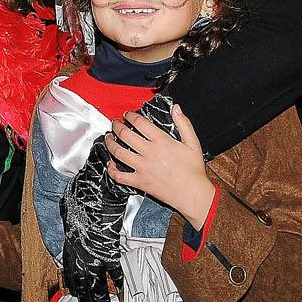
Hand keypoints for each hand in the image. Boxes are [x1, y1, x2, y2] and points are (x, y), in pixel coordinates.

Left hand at [105, 105, 214, 229]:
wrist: (192, 194)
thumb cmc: (193, 169)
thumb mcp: (193, 143)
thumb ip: (184, 123)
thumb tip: (176, 108)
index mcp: (161, 141)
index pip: (139, 123)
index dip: (130, 116)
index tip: (126, 114)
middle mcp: (149, 153)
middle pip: (125, 135)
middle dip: (116, 126)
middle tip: (115, 123)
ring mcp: (142, 168)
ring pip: (118, 152)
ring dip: (110, 143)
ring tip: (108, 138)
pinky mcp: (139, 182)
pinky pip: (120, 176)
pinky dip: (111, 169)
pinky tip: (110, 163)